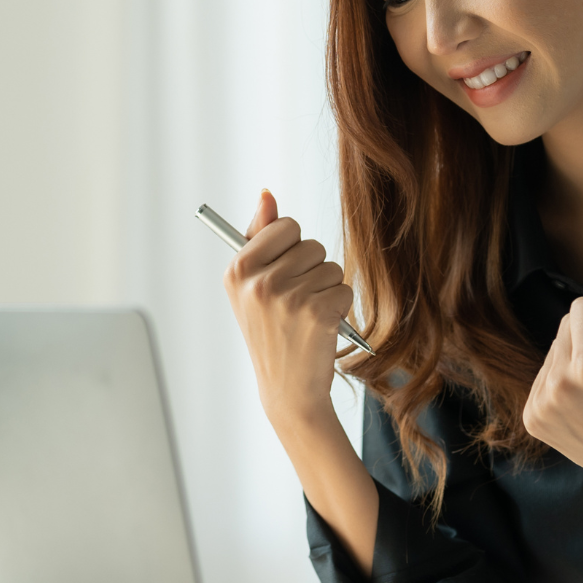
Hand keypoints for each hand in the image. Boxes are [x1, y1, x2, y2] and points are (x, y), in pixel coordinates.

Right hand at [221, 190, 355, 425]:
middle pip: (311, 245)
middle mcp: (258, 281)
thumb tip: (267, 192)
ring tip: (306, 318)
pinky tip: (321, 329)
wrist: (288, 390)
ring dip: (327, 290)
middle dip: (311, 270)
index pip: (285, 226)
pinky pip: (344, 289)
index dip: (292, 249)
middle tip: (294, 304)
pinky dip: (340, 308)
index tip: (281, 276)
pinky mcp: (317, 313)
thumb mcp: (252, 286)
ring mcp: (287, 297)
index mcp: (237, 269)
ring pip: (331, 267)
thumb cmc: (272, 333)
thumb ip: (260, 236)